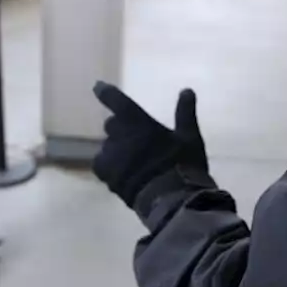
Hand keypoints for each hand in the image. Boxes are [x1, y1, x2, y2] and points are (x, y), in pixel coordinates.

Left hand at [92, 81, 207, 208]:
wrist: (170, 199)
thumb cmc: (182, 164)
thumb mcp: (190, 137)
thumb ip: (185, 113)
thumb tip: (187, 90)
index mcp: (137, 121)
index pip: (116, 100)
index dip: (105, 92)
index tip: (97, 86)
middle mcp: (119, 135)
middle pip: (112, 125)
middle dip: (120, 128)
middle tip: (134, 138)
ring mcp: (110, 156)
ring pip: (108, 146)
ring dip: (117, 149)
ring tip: (132, 162)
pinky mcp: (106, 176)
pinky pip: (102, 165)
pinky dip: (110, 166)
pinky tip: (121, 173)